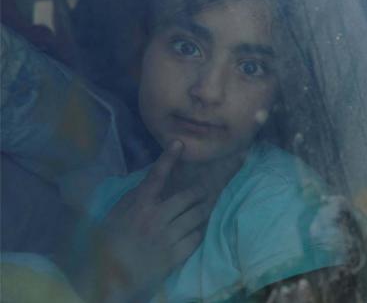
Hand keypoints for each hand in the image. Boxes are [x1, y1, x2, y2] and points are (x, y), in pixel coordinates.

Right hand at [94, 140, 210, 300]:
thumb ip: (128, 201)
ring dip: (203, 209)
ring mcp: (167, 236)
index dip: (169, 157)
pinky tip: (197, 230)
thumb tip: (137, 185)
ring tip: (205, 206)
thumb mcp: (109, 218)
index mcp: (137, 205)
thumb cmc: (102, 248)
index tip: (179, 143)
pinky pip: (196, 237)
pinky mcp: (175, 256)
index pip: (156, 175)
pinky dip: (199, 231)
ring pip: (197, 215)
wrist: (105, 281)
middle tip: (204, 190)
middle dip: (200, 191)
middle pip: (189, 195)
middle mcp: (156, 217)